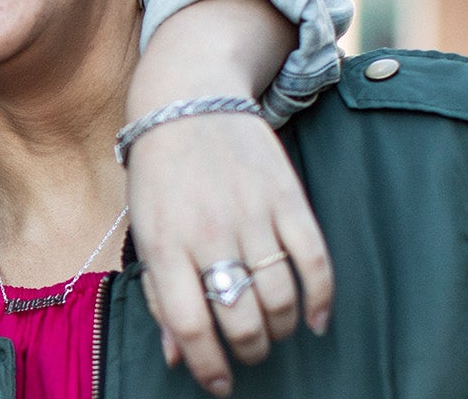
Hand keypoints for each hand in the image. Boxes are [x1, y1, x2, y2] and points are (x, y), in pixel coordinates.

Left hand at [127, 111, 331, 396]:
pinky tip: (314, 318)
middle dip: (248, 351)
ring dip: (281, 329)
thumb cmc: (160, 173)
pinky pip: (315, 261)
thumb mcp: (146, 230)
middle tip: (248, 352)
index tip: (220, 383)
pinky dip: (321, 299)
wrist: (188, 97)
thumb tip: (177, 356)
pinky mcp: (287, 198)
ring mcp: (251, 215)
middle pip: (241, 319)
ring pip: (280, 298)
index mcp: (165, 245)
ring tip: (274, 331)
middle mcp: (209, 233)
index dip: (208, 366)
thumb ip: (160, 294)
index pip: (190, 326)